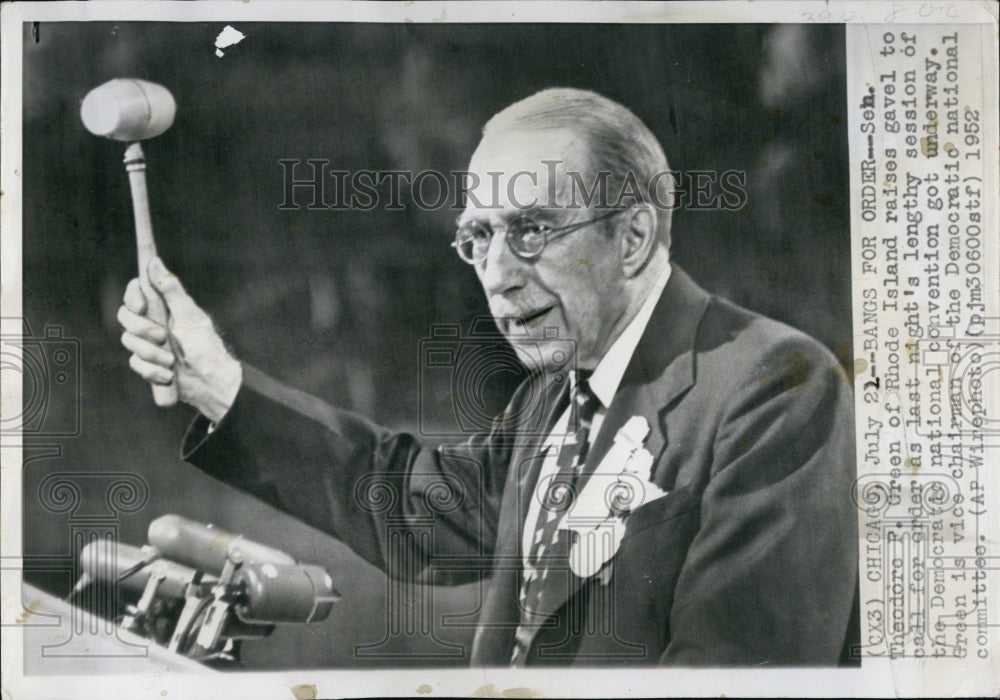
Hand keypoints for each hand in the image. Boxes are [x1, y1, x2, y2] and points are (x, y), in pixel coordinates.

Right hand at [117, 257, 241, 421]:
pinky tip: (168, 376)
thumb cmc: (206, 346)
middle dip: (141, 328)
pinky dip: (151, 371)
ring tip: (171, 361)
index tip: (142, 306)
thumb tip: (154, 262)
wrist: (211, 381)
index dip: (133, 296)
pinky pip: (135, 364)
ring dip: (150, 353)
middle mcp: (152, 323)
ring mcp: (147, 343)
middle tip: (162, 337)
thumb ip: (171, 290)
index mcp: (162, 308)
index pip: (136, 293)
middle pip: (125, 316)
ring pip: (129, 341)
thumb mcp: (190, 315)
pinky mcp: (147, 364)